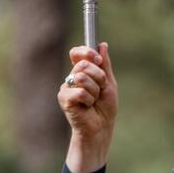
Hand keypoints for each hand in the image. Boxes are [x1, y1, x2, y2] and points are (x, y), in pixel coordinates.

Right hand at [58, 42, 117, 172]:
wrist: (101, 127)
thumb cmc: (105, 108)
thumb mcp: (109, 83)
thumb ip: (105, 65)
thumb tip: (102, 45)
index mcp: (81, 72)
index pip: (77, 53)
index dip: (87, 52)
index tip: (98, 60)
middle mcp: (72, 77)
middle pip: (83, 64)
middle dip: (98, 77)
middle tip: (101, 90)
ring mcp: (66, 88)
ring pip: (82, 77)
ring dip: (95, 90)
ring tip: (94, 101)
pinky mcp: (64, 99)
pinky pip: (80, 92)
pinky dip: (89, 100)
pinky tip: (87, 107)